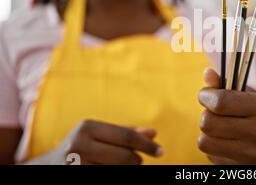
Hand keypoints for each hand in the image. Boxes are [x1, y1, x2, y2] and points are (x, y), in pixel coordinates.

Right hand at [42, 120, 162, 164]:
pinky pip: (107, 176)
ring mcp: (75, 165)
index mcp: (87, 127)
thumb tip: (153, 133)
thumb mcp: (98, 135)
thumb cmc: (79, 148)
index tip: (161, 152)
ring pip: (118, 171)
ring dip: (127, 170)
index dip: (146, 145)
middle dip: (136, 161)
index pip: (126, 136)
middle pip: (124, 157)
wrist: (47, 167)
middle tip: (136, 162)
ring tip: (118, 166)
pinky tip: (110, 170)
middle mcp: (79, 144)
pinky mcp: (75, 176)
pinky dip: (115, 175)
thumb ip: (125, 133)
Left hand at [197, 69, 255, 164]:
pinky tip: (226, 142)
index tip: (205, 95)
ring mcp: (251, 153)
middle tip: (213, 113)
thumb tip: (207, 73)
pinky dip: (213, 148)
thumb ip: (227, 84)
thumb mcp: (251, 96)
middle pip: (208, 123)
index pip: (221, 101)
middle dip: (206, 115)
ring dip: (207, 133)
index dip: (206, 96)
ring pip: (204, 141)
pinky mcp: (242, 167)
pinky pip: (210, 155)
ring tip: (219, 128)